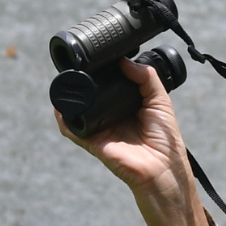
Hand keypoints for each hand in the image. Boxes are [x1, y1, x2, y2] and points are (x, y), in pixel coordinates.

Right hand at [54, 57, 194, 208]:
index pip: (111, 87)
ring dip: (68, 99)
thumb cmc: (165, 139)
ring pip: (79, 111)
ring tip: (66, 82)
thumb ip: (146, 78)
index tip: (99, 58)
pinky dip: (64, 120)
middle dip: (84, 83)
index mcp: (127, 107)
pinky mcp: (94, 142)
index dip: (105, 74)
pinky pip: (73, 130)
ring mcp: (101, 130)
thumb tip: (125, 60)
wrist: (162, 167)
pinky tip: (60, 109)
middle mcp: (112, 117)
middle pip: (93, 97)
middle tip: (80, 67)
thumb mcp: (160, 101)